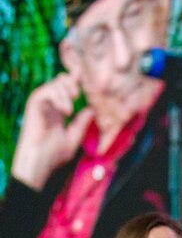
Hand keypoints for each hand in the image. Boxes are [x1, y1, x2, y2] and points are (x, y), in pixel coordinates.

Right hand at [12, 74, 93, 190]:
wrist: (40, 162)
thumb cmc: (54, 154)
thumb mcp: (74, 136)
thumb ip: (82, 122)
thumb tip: (93, 109)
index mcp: (58, 111)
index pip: (67, 89)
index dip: (75, 80)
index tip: (82, 74)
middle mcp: (49, 105)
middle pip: (60, 80)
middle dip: (72, 82)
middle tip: (78, 95)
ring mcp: (41, 104)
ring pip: (55, 83)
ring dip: (66, 92)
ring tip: (70, 111)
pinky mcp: (34, 105)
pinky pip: (46, 91)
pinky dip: (58, 97)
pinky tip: (65, 111)